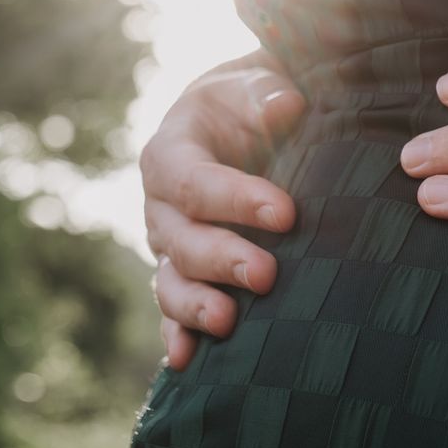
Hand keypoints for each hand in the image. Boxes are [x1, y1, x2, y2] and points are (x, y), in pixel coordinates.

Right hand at [139, 52, 303, 368]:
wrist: (233, 126)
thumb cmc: (247, 102)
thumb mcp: (250, 84)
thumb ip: (263, 92)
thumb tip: (286, 102)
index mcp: (169, 154)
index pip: (195, 181)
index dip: (236, 198)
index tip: (288, 212)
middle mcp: (159, 207)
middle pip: (181, 241)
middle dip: (222, 260)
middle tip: (268, 274)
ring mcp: (168, 249)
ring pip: (170, 283)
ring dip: (196, 307)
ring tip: (228, 323)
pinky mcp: (183, 278)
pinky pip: (172, 313)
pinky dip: (177, 338)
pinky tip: (187, 363)